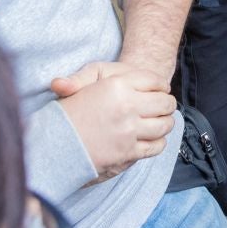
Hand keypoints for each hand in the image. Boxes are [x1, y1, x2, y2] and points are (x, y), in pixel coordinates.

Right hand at [53, 64, 175, 177]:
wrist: (70, 142)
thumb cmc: (73, 108)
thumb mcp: (81, 82)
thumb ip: (89, 75)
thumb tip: (59, 84)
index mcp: (117, 85)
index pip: (155, 81)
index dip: (161, 85)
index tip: (160, 89)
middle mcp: (125, 107)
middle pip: (164, 103)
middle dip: (167, 104)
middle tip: (164, 106)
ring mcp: (128, 131)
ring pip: (164, 125)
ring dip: (166, 123)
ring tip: (162, 121)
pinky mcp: (128, 152)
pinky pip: (155, 145)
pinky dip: (159, 142)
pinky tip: (152, 138)